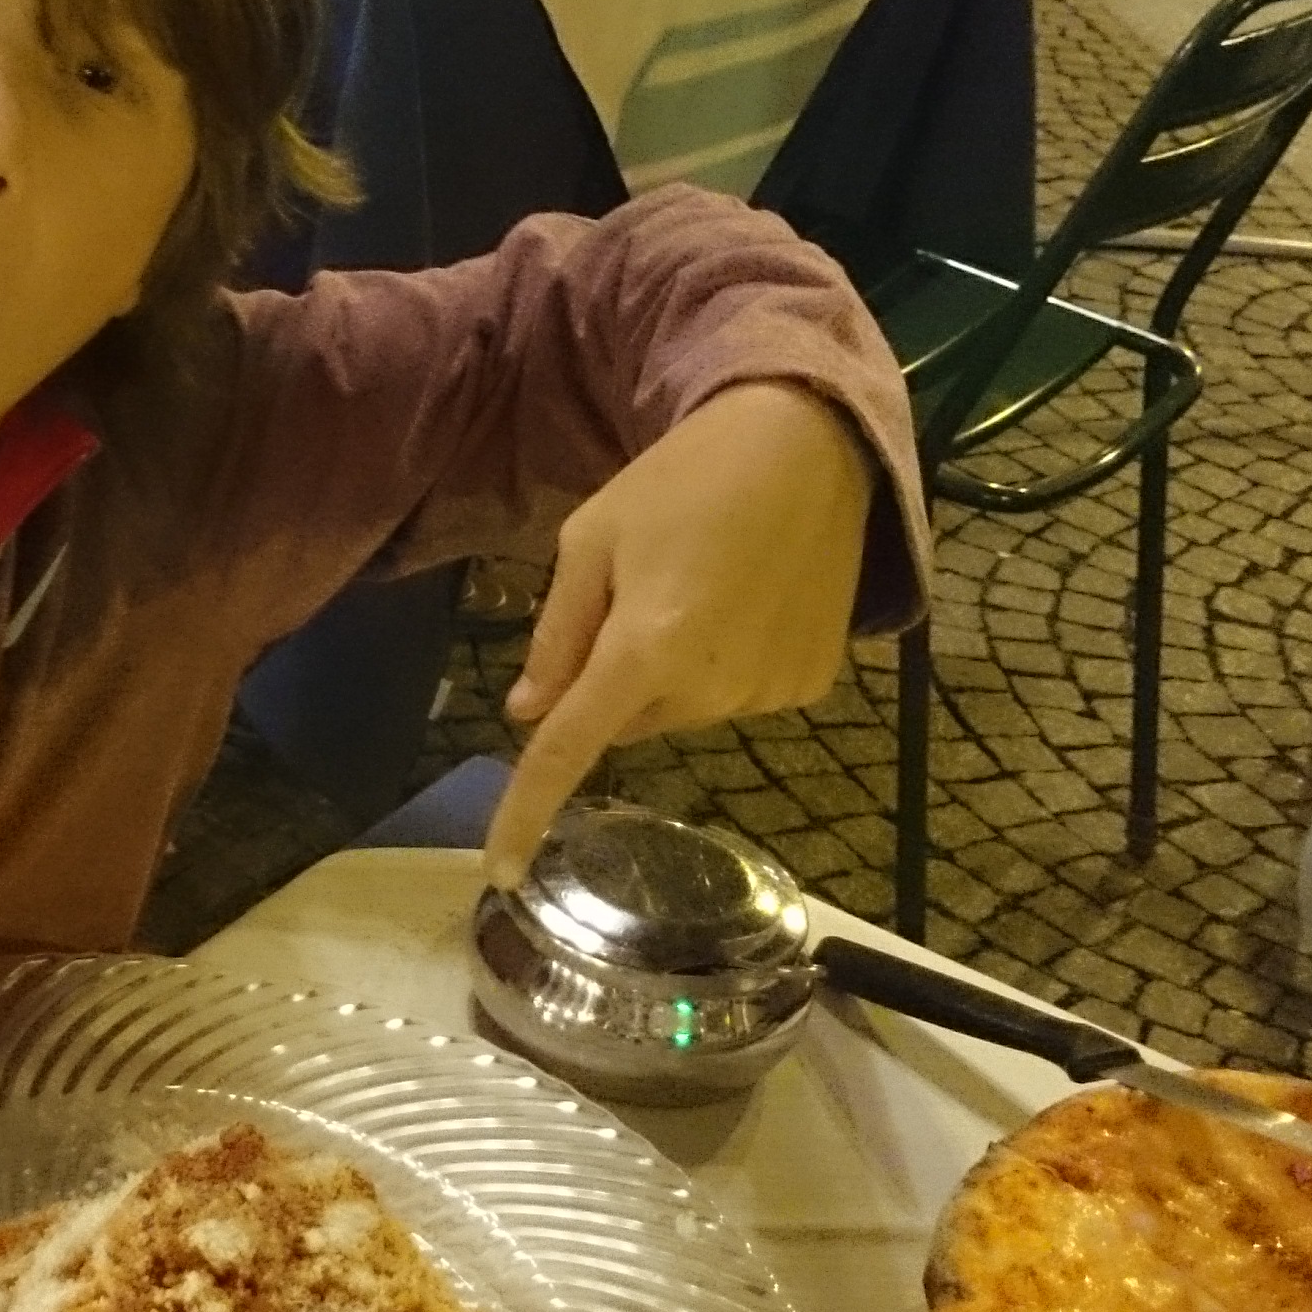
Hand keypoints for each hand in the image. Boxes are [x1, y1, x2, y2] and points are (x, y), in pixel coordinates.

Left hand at [482, 382, 876, 887]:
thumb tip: (528, 712)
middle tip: (636, 593)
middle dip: (612, 678)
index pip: (568, 750)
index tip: (500, 869)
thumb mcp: (593, 539)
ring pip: (683, 710)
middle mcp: (711, 686)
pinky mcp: (809, 683)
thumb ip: (557, 634)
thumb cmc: (684, 478)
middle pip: (626, 719)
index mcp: (645, 648)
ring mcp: (767, 691)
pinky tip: (747, 598)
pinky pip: (738, 697)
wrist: (810, 443)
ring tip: (701, 583)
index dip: (527, 811)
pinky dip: (727, 665)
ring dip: (672, 671)